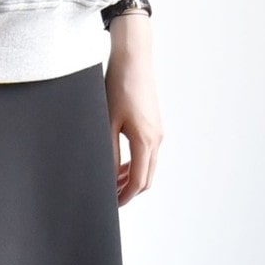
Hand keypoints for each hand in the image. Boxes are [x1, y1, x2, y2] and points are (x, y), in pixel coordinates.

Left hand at [105, 17, 163, 205]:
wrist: (134, 59)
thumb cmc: (119, 86)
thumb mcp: (107, 122)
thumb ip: (108, 152)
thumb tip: (106, 177)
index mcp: (145, 140)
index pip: (138, 181)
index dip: (125, 197)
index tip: (111, 206)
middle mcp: (156, 139)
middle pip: (146, 179)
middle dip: (129, 192)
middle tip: (110, 198)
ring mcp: (158, 133)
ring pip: (148, 167)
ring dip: (132, 178)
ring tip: (112, 184)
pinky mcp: (155, 126)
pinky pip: (148, 154)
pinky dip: (136, 164)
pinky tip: (119, 164)